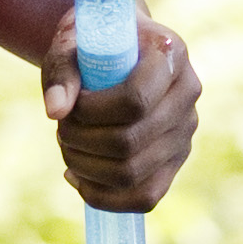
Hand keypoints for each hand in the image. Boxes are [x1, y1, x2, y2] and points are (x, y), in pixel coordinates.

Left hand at [43, 16, 200, 212]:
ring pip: (132, 173)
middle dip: (82, 141)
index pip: (135, 100)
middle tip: (62, 129)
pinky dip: (104, 196)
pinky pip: (145, 197)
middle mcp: (188, 93)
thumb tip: (55, 110)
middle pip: (131, 141)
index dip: (92, 111)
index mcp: (170, 54)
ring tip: (68, 147)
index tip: (72, 105)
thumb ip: (63, 73)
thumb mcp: (71, 47)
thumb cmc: (91, 45)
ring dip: (86, 167)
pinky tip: (77, 177)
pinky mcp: (175, 161)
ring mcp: (185, 131)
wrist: (113, 50)